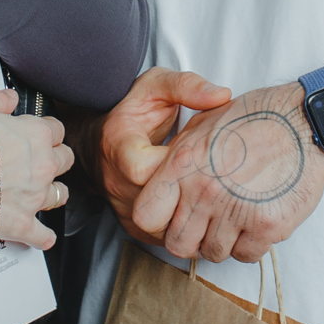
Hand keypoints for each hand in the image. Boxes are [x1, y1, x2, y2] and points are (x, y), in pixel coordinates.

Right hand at [0, 88, 73, 251]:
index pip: (56, 129)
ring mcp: (34, 197)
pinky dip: (42, 237)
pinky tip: (41, 236)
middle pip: (65, 160)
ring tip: (42, 193)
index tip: (39, 132)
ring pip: (59, 195)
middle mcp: (42, 166)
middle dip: (55, 159)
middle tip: (43, 159)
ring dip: (52, 193)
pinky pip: (42, 235)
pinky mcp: (22, 224)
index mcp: (35, 134)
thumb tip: (7, 97)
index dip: (46, 130)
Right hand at [90, 69, 232, 232]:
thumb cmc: (131, 111)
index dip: (181, 167)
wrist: (100, 141)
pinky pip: (164, 237)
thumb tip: (223, 95)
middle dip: (194, 194)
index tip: (204, 154)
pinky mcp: (134, 227)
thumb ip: (187, 86)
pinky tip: (205, 211)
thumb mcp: (156, 86)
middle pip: (161, 204)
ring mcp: (124, 210)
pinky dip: (187, 227)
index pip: (148, 170)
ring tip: (219, 197)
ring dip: (194, 215)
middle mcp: (117, 184)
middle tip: (223, 180)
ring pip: (165, 227)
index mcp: (120, 147)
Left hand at [131, 82, 323, 263]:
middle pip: (177, 245)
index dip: (158, 221)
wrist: (305, 122)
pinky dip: (251, 244)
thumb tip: (162, 183)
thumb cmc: (255, 119)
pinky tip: (257, 220)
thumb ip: (178, 159)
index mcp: (182, 165)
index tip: (172, 216)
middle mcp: (204, 192)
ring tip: (237, 217)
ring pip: (212, 253)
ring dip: (223, 241)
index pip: (146, 216)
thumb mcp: (203, 125)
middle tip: (207, 224)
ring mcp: (235, 212)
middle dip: (190, 239)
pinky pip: (246, 255)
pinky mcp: (266, 226)